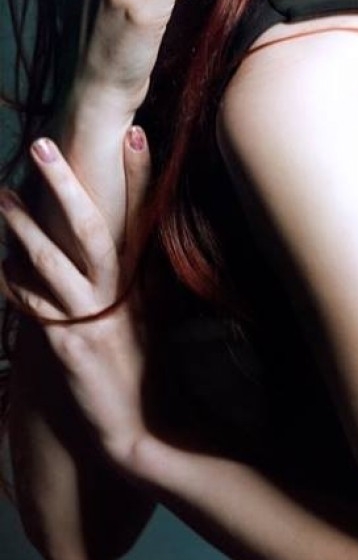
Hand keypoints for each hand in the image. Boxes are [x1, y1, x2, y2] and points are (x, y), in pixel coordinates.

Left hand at [1, 130, 154, 466]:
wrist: (138, 426)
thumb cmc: (139, 369)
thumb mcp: (143, 317)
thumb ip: (130, 279)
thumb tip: (112, 242)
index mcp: (141, 282)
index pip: (142, 218)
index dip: (139, 176)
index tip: (134, 133)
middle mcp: (119, 294)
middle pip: (92, 227)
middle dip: (66, 184)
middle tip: (42, 146)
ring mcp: (93, 319)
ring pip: (53, 261)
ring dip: (23, 225)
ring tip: (1, 195)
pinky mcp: (68, 346)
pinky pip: (34, 306)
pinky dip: (15, 283)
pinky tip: (1, 268)